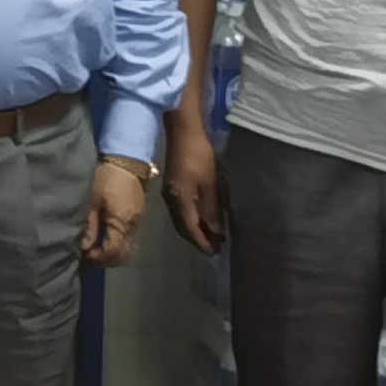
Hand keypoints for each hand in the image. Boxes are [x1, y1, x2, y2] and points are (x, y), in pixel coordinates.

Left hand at [81, 157, 150, 265]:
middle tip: (89, 257)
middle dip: (106, 260)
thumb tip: (84, 247)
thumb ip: (89, 225)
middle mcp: (134, 227)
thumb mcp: (92, 200)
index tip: (84, 256)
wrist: (127, 161)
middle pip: (123, 255)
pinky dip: (119, 245)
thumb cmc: (106, 178)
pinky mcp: (139, 218)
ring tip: (96, 250)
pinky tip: (105, 240)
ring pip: (129, 250)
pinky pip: (131, 240)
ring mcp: (139, 224)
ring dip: (113, 255)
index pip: (113, 251)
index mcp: (122, 223)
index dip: (98, 258)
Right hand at [162, 118, 224, 253]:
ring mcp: (169, 193)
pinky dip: (191, 219)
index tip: (215, 253)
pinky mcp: (172, 186)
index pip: (190, 230)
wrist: (183, 131)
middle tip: (215, 247)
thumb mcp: (210, 184)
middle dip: (198, 239)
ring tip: (212, 235)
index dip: (202, 243)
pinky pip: (180, 210)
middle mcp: (171, 200)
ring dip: (195, 229)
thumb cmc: (199, 156)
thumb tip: (216, 232)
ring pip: (181, 220)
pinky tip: (202, 217)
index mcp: (180, 201)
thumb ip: (212, 209)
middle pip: (183, 228)